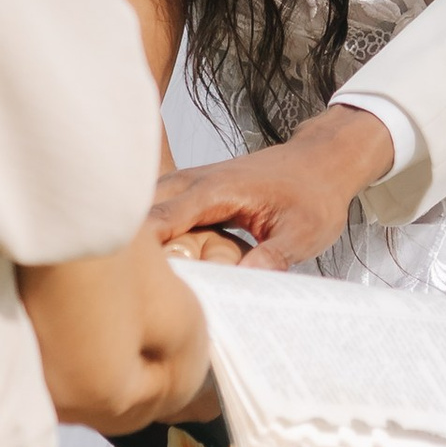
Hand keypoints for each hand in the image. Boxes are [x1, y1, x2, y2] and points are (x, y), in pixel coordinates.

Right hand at [146, 105, 395, 269]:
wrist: (324, 161)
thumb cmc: (315, 195)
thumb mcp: (303, 233)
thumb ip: (272, 257)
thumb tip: (239, 284)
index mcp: (216, 190)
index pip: (159, 220)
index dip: (138, 250)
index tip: (122, 280)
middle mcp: (194, 182)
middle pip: (141, 213)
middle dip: (128, 246)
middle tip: (121, 285)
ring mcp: (191, 183)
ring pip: (147, 209)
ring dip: (138, 238)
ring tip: (131, 277)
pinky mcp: (194, 191)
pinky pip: (160, 210)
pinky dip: (152, 232)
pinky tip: (154, 261)